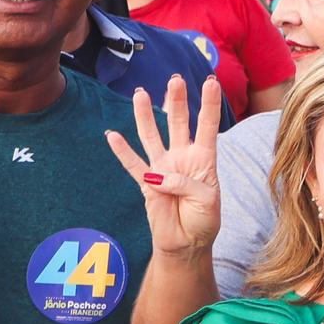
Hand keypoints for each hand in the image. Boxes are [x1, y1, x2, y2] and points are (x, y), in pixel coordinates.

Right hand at [103, 78, 222, 258]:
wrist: (187, 243)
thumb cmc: (204, 220)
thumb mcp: (207, 200)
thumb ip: (186, 184)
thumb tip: (158, 175)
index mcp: (204, 159)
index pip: (207, 126)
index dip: (210, 104)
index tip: (211, 81)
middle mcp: (182, 158)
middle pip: (178, 123)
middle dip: (176, 101)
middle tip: (175, 79)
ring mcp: (162, 168)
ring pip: (152, 136)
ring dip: (145, 115)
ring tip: (140, 93)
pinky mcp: (145, 183)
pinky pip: (132, 164)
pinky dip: (121, 150)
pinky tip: (112, 134)